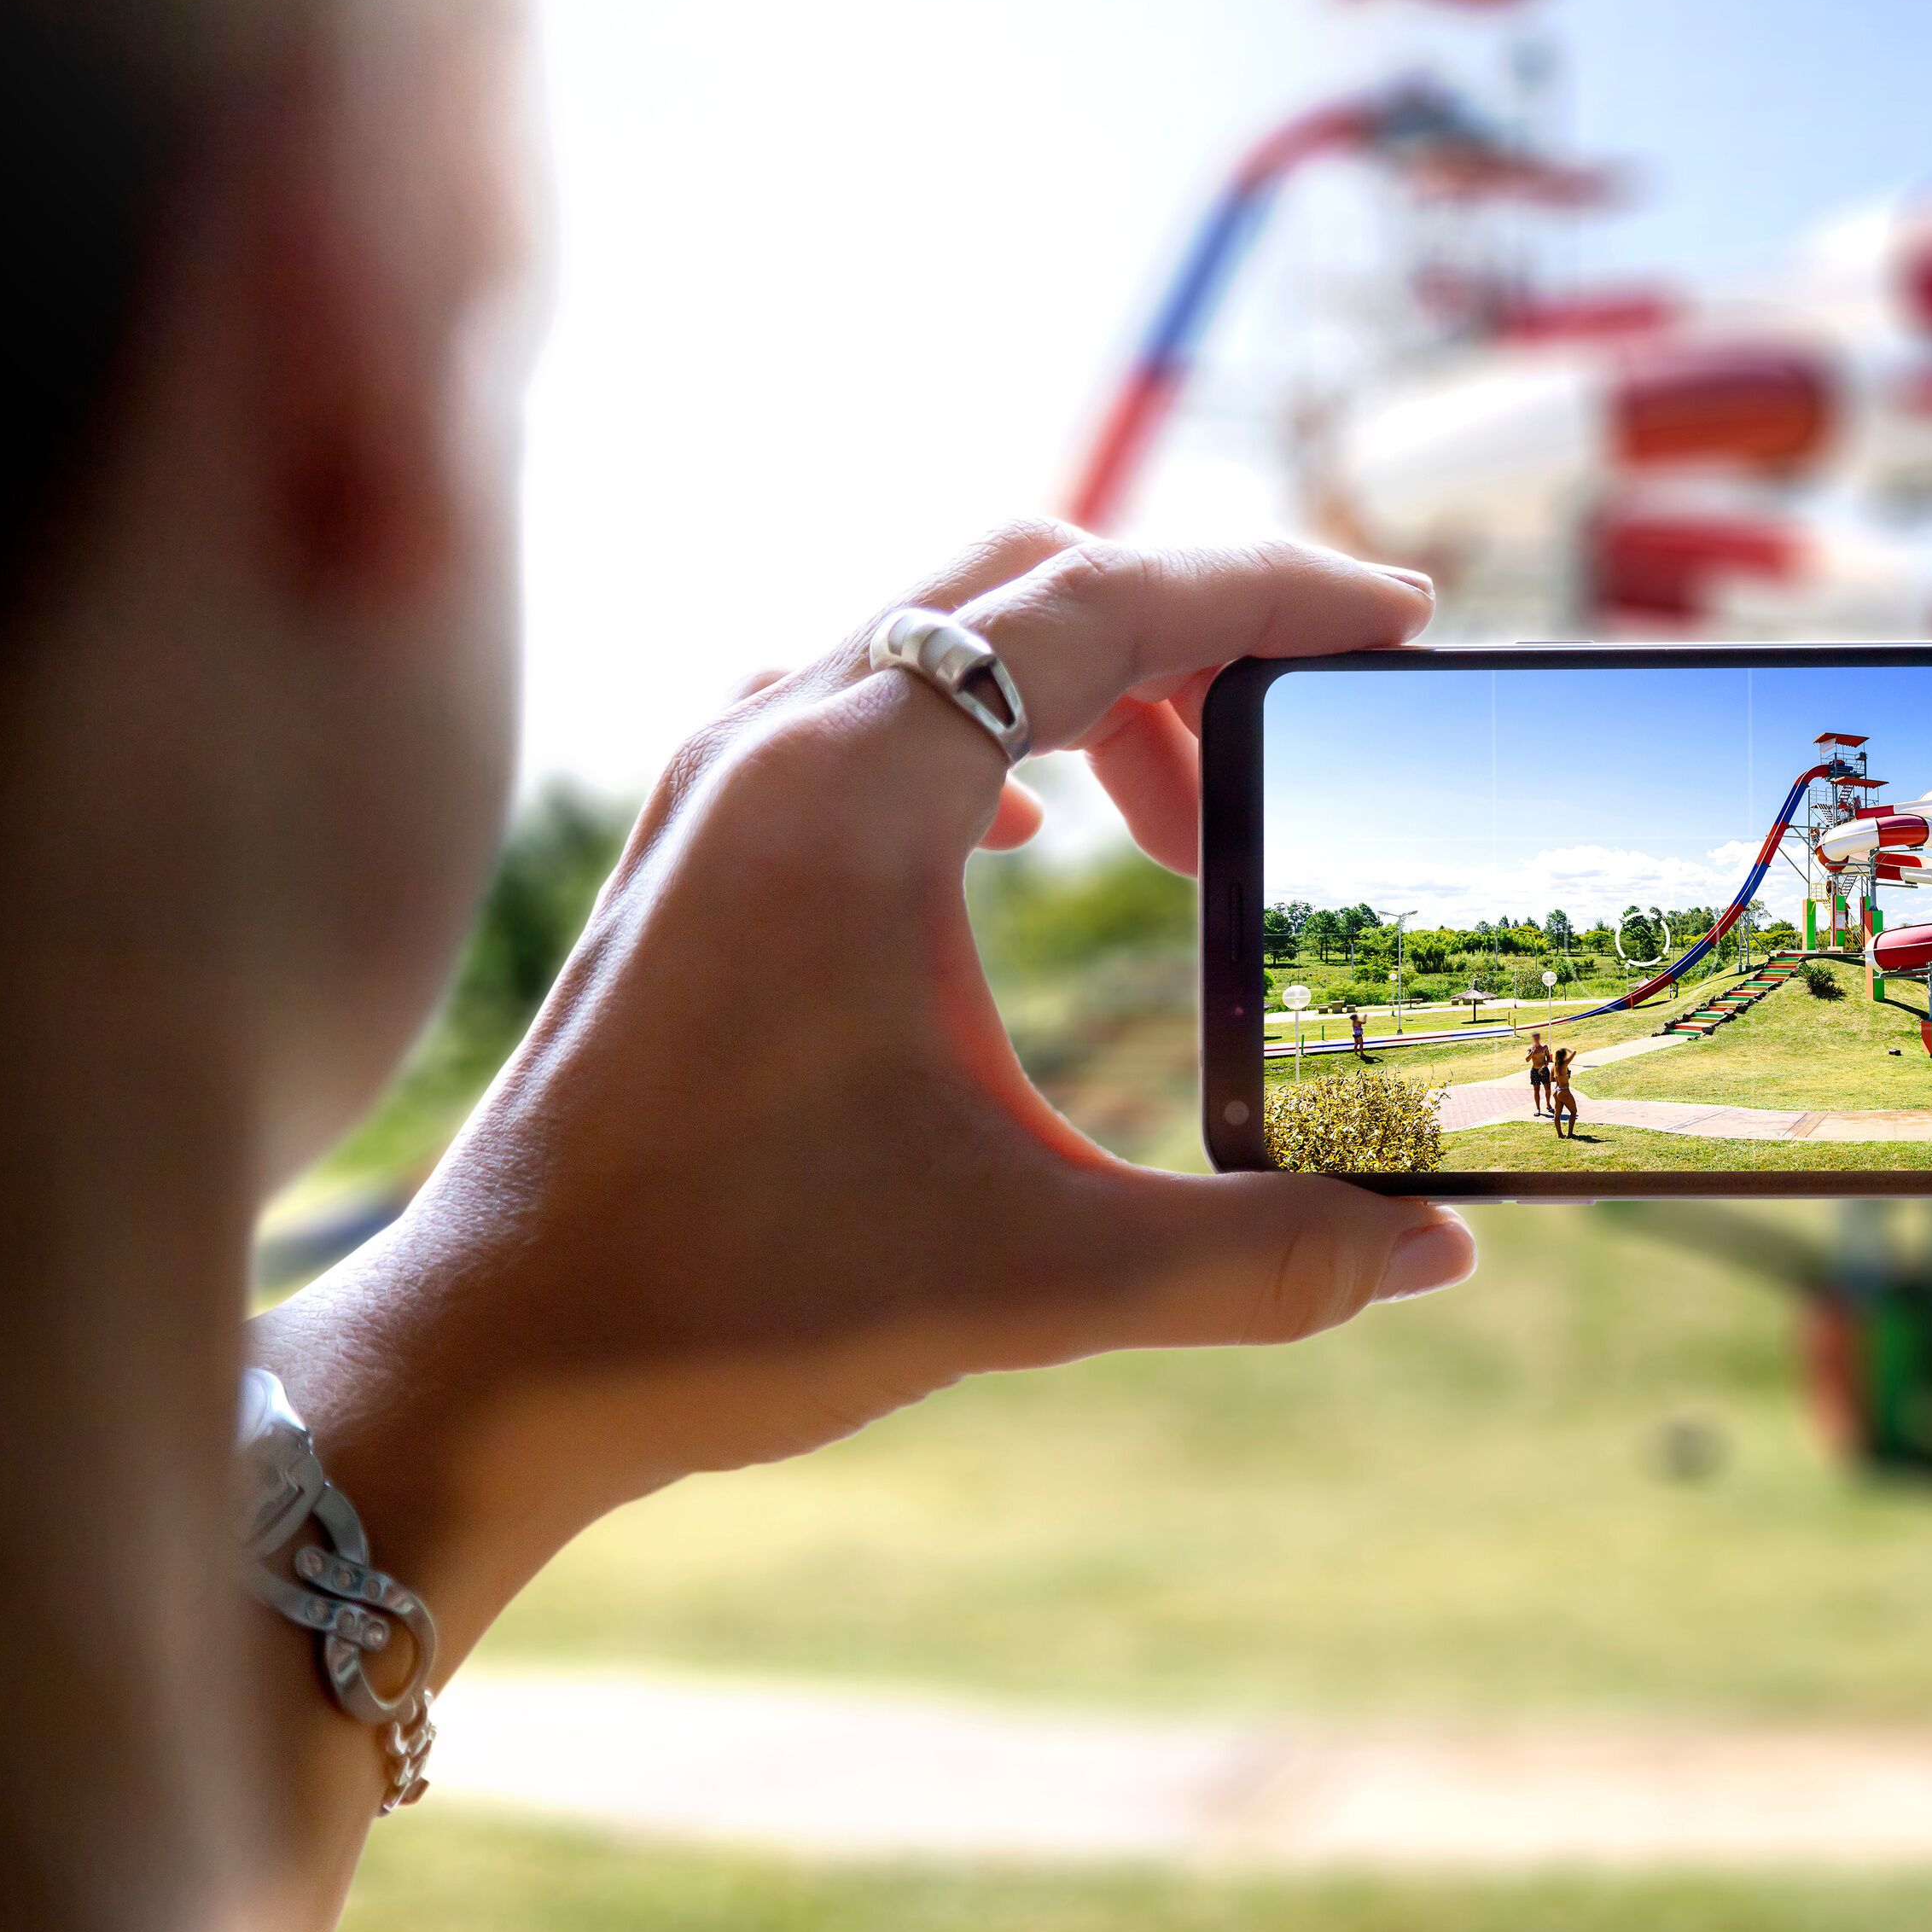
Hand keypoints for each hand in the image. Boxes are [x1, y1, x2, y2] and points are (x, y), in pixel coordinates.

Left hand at [253, 526, 1476, 1654]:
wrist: (492, 1351)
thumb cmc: (730, 1295)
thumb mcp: (1034, 1278)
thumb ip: (1259, 1258)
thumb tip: (1439, 1248)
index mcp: (854, 792)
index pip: (1104, 600)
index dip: (1271, 590)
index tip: (1395, 618)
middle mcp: (774, 742)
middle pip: (1027, 580)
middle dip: (1192, 630)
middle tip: (1307, 734)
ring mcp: (717, 783)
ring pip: (939, 635)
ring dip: (1086, 687)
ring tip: (1186, 830)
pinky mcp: (693, 843)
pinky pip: (866, 703)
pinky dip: (985, 729)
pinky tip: (1023, 840)